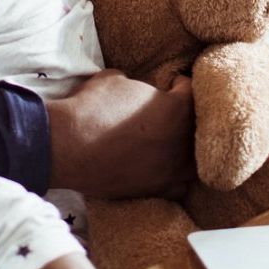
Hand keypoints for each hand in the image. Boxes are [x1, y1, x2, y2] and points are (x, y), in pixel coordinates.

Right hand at [47, 69, 193, 197]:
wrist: (68, 146)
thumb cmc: (91, 107)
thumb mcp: (114, 79)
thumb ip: (136, 83)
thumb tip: (135, 88)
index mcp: (176, 109)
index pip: (191, 91)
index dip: (180, 83)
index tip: (173, 82)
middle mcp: (181, 141)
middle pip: (200, 127)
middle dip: (187, 116)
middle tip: (173, 110)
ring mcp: (171, 169)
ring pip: (196, 161)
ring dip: (187, 148)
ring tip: (172, 140)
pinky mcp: (156, 190)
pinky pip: (179, 185)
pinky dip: (174, 175)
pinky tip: (162, 166)